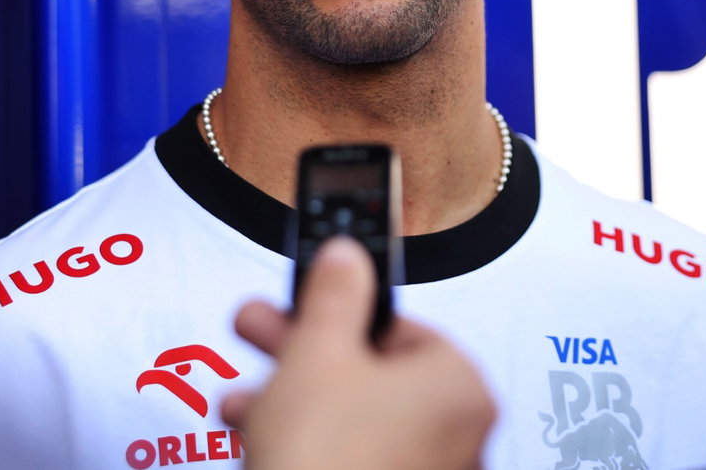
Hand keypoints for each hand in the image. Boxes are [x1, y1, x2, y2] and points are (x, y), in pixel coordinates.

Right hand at [220, 238, 494, 469]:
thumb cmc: (326, 461)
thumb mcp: (317, 355)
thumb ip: (334, 295)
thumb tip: (346, 256)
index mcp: (459, 385)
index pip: (401, 327)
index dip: (339, 315)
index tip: (300, 306)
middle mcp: (462, 434)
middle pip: (374, 376)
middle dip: (303, 354)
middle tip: (260, 332)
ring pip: (358, 422)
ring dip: (295, 402)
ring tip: (242, 399)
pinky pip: (357, 460)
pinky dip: (315, 447)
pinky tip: (259, 440)